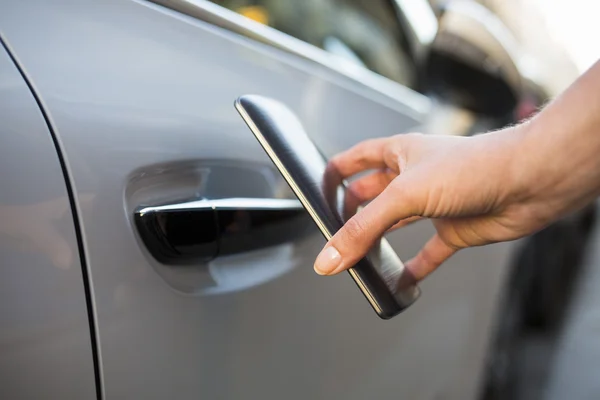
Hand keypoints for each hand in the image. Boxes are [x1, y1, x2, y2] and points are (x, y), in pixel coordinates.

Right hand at [313, 127, 555, 279]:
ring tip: (357, 260)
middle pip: (370, 196)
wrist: (528, 182)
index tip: (316, 198)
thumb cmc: (474, 167)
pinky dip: (413, 268)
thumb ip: (363, 229)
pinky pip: (427, 252)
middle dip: (350, 214)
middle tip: (333, 237)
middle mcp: (413, 177)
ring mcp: (432, 203)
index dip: (332, 177)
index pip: (353, 161)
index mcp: (398, 154)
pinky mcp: (452, 228)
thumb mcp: (405, 196)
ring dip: (377, 241)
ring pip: (395, 224)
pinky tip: (401, 281)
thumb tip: (329, 257)